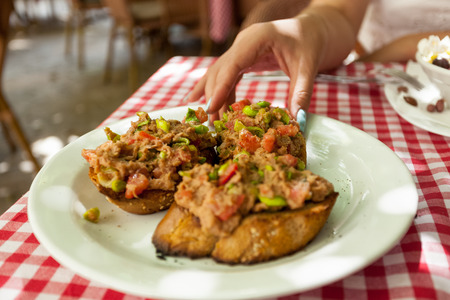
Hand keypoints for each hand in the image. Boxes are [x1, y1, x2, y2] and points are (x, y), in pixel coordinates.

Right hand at [188, 16, 326, 120]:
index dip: (220, 87)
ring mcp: (240, 48)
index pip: (232, 64)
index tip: (211, 108)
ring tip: (213, 121)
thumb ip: (301, 93)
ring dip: (215, 96)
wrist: (313, 29)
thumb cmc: (310, 43)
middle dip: (214, 97)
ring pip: (219, 73)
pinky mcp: (243, 56)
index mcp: (257, 37)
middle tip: (214, 123)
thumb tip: (298, 120)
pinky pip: (227, 75)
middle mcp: (243, 41)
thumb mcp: (308, 67)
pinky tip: (215, 107)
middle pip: (220, 70)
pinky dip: (221, 91)